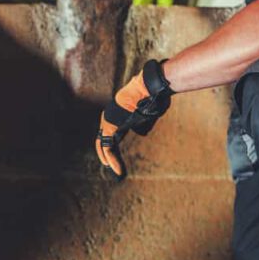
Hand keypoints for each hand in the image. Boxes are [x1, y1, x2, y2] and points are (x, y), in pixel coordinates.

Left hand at [96, 59, 173, 179]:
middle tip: (115, 169)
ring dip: (111, 160)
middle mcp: (110, 117)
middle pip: (105, 140)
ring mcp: (108, 120)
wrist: (149, 87)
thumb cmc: (153, 96)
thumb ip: (143, 123)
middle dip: (108, 156)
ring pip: (105, 145)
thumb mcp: (149, 112)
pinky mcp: (110, 126)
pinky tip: (118, 171)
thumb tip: (141, 131)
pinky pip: (108, 147)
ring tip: (118, 173)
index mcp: (119, 114)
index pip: (111, 134)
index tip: (118, 160)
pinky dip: (112, 160)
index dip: (113, 148)